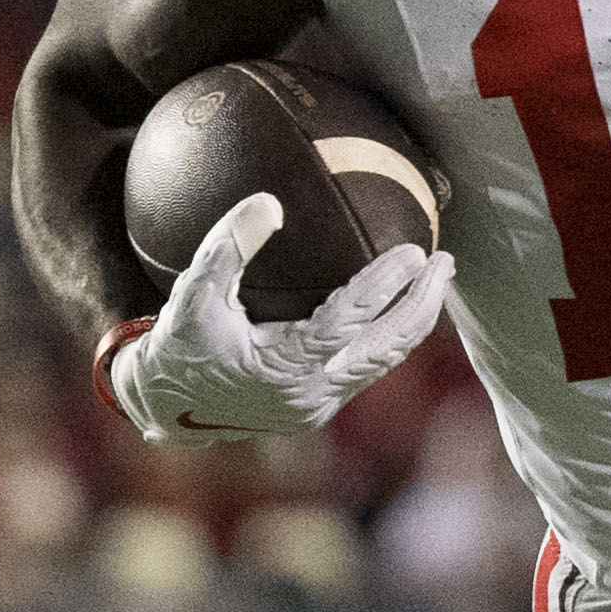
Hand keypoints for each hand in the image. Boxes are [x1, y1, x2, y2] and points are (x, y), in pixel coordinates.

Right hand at [107, 192, 451, 445]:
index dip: (384, 286)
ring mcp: (318, 406)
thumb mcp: (191, 295)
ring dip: (413, 321)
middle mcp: (310, 394)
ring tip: (436, 280)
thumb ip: (226, 248)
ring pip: (383, 362)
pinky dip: (388, 337)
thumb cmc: (177, 344)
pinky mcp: (318, 409)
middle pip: (387, 348)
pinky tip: (401, 306)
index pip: (349, 322)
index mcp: (284, 367)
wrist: (165, 408)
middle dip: (422, 305)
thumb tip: (268, 202)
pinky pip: (366, 369)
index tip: (413, 251)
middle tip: (445, 262)